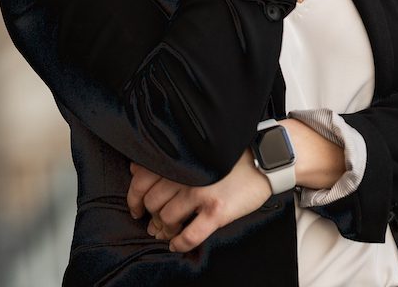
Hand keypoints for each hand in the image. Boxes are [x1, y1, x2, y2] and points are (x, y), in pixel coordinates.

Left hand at [127, 150, 272, 252]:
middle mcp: (186, 175)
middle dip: (151, 216)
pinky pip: (190, 235)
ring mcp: (201, 193)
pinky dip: (179, 243)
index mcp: (179, 159)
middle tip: (154, 223)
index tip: (136, 208)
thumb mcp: (196, 152)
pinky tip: (176, 244)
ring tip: (168, 233)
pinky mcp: (216, 211)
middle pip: (152, 203)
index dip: (134, 198)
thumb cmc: (230, 155)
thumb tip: (135, 170)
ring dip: (165, 230)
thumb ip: (165, 159)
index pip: (141, 181)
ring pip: (167, 218)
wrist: (263, 160)